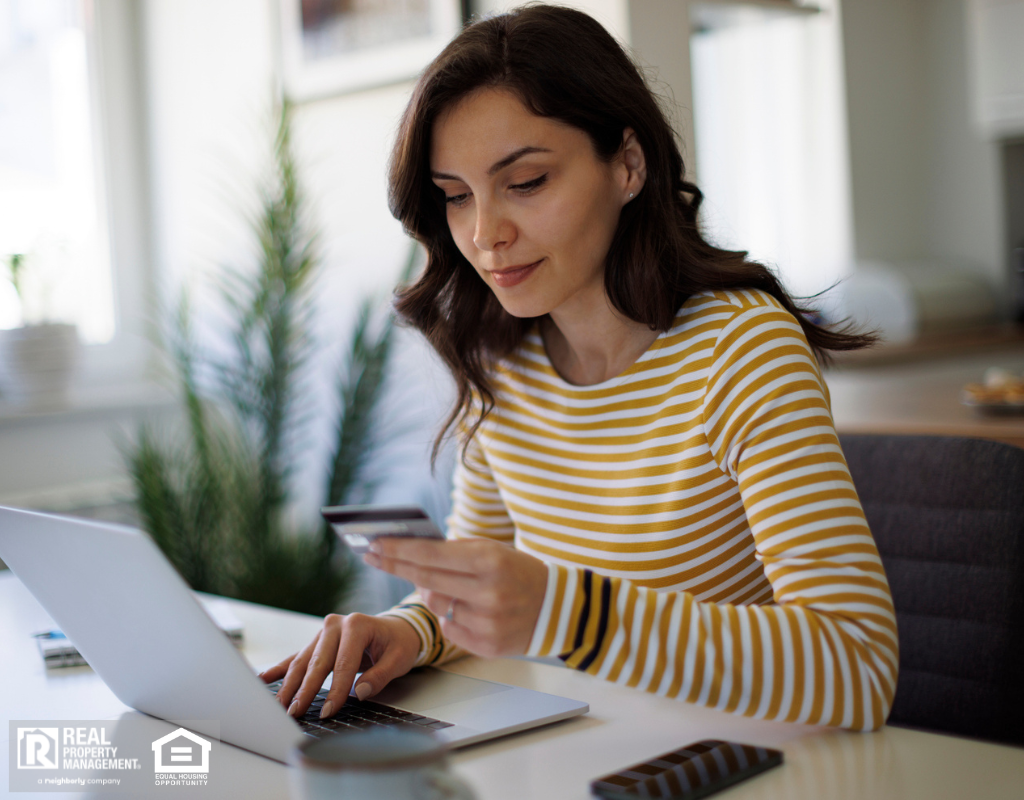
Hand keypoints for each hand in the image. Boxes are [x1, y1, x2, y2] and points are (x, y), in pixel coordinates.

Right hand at [258, 613, 420, 720]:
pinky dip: (281, 670)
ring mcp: (323, 632)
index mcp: (357, 625)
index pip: (343, 663)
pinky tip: (264, 680)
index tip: (327, 711)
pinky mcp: (317, 642)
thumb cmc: (398, 643)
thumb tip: (359, 692)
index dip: (335, 689)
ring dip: (290, 685)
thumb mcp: (399, 658)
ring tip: (279, 706)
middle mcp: (335, 625)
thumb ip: (380, 676)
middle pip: (317, 661)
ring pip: (303, 661)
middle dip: (305, 689)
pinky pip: (297, 657)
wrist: (397, 628)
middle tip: (294, 712)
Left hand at [364, 538, 547, 657]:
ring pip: (437, 605)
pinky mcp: (486, 646)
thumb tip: (412, 556)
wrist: (558, 609)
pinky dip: (453, 617)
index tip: (375, 544)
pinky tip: (472, 611)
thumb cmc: (518, 572)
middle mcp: (488, 592)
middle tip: (373, 556)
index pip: (432, 555)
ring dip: (434, 593)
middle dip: (395, 565)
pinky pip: (449, 629)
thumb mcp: (493, 551)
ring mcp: (487, 622)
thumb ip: (455, 551)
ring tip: (454, 587)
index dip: (399, 550)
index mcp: (490, 562)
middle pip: (426, 578)